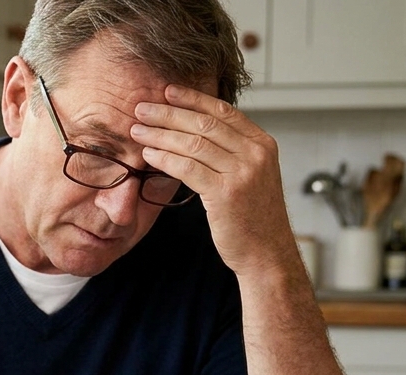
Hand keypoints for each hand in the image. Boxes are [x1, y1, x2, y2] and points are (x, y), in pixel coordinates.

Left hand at [130, 84, 300, 277]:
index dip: (192, 98)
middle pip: (204, 122)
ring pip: (193, 143)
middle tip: (142, 107)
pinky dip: (165, 158)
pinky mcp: (227, 193)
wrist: (267, 253)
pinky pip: (188, 168)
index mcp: (262, 144)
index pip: (222, 111)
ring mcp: (243, 172)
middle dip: (169, 113)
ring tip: (138, 130)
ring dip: (161, 134)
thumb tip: (197, 131)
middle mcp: (255, 153)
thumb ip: (232, 152)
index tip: (167, 91)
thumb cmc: (254, 218)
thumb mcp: (251, 176)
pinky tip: (149, 154)